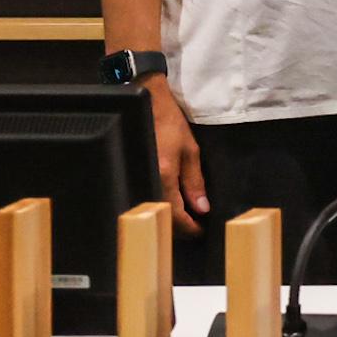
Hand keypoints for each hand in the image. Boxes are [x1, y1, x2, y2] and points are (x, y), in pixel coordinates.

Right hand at [142, 76, 209, 231]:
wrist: (145, 103)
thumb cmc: (170, 122)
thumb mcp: (190, 150)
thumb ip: (194, 182)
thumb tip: (202, 208)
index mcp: (163, 176)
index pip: (176, 215)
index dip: (190, 228)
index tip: (202, 232)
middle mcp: (147, 181)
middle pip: (162, 218)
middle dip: (180, 229)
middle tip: (196, 229)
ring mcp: (137, 179)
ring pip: (153, 211)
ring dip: (170, 219)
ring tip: (187, 219)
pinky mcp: (133, 175)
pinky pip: (148, 198)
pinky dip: (160, 207)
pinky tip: (171, 205)